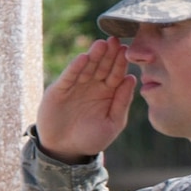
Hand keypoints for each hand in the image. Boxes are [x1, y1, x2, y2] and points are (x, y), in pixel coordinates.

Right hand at [35, 37, 134, 161]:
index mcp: (108, 93)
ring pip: (86, 68)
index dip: (121, 63)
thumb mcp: (112, 122)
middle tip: (116, 40)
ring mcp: (76, 86)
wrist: (65, 150)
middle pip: (102, 66)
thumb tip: (131, 79)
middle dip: (109, 54)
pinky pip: (69, 76)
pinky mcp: (59, 90)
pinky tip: (83, 58)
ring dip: (94, 56)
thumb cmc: (91, 138)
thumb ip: (121, 102)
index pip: (116, 74)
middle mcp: (93, 86)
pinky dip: (75, 68)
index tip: (128, 50)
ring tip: (102, 44)